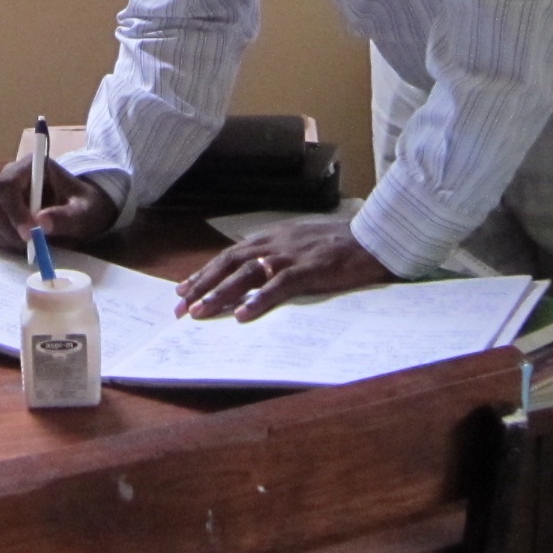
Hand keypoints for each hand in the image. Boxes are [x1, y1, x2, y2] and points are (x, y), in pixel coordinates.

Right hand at [0, 151, 118, 253]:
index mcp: (31, 167)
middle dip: (11, 230)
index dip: (14, 210)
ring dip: (5, 238)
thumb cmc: (84, 206)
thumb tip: (41, 223)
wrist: (81, 213)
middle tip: (32, 247)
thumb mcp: (84, 211)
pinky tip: (19, 247)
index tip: (30, 234)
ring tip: (30, 247)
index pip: (7, 183)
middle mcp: (10, 177)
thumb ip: (65, 216)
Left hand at [176, 217, 394, 321]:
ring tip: (201, 312)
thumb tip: (252, 272)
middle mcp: (273, 244)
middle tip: (181, 307)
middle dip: (202, 285)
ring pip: (246, 275)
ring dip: (221, 294)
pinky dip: (259, 301)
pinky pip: (278, 287)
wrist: (371, 237)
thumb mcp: (298, 243)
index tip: (184, 290)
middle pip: (229, 264)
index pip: (229, 256)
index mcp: (270, 238)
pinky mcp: (308, 270)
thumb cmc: (337, 243)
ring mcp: (290, 256)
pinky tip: (243, 315)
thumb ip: (275, 254)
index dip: (205, 273)